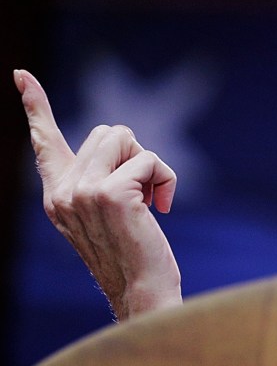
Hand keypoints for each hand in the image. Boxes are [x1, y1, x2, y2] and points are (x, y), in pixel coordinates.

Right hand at [14, 68, 181, 320]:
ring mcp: (82, 191)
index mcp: (58, 194)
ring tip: (147, 201)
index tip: (21, 75)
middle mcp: (62, 191)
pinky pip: (151, 159)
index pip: (44, 142)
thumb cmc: (135, 252)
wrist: (143, 290)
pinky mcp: (109, 193)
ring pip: (128, 138)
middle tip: (139, 196)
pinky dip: (166, 179)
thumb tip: (118, 136)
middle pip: (109, 131)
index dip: (36, 105)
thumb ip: (102, 177)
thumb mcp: (110, 211)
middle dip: (134, 155)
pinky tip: (160, 209)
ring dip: (149, 165)